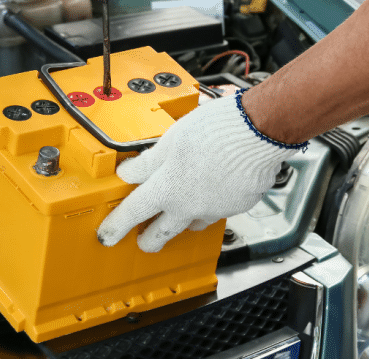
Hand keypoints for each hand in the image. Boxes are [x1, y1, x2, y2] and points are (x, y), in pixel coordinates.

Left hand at [97, 92, 305, 252]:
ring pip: (193, 222)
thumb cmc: (216, 129)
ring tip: (181, 207)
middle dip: (150, 239)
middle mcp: (190, 206)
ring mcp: (216, 209)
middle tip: (144, 239)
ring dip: (183, 218)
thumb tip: (130, 172)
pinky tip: (213, 185)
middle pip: (163, 232)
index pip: (134, 212)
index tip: (108, 234)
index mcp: (169, 188)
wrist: (260, 130)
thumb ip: (149, 161)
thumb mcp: (171, 139)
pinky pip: (218, 210)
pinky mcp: (237, 206)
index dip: (117, 225)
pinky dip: (211, 202)